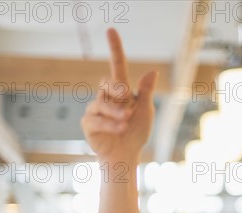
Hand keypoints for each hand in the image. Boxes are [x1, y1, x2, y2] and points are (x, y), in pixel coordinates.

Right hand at [81, 28, 157, 163]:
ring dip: (117, 112)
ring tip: (126, 121)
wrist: (126, 154)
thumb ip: (146, 92)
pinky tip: (120, 128)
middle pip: (108, 83)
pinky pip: (96, 119)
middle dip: (119, 92)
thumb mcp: (146, 111)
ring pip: (102, 103)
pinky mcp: (88, 123)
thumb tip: (152, 71)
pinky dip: (110, 124)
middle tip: (128, 104)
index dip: (115, 48)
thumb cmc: (136, 132)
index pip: (117, 66)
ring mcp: (95, 109)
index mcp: (121, 91)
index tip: (111, 30)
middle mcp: (106, 96)